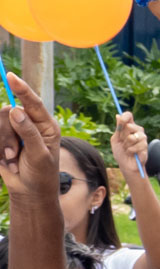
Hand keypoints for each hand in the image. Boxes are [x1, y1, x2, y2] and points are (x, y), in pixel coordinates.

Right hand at [0, 75, 60, 200]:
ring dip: (1, 144)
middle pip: (7, 113)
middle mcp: (28, 124)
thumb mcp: (40, 155)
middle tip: (13, 154)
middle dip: (6, 134)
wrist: (29, 192)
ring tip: (11, 160)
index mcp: (46, 125)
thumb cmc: (41, 174)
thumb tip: (16, 110)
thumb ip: (29, 133)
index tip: (11, 77)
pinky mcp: (0, 139)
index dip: (22, 89)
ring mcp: (13, 131)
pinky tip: (6, 163)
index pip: (33, 103)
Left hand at [110, 111, 148, 172]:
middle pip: (129, 126)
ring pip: (131, 137)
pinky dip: (130, 151)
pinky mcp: (145, 146)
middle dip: (122, 136)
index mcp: (129, 127)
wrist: (126, 165)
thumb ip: (118, 128)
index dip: (125, 117)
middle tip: (123, 142)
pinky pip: (135, 146)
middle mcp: (137, 130)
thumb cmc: (120, 152)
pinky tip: (132, 153)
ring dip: (126, 145)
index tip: (121, 121)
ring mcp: (143, 138)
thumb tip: (118, 115)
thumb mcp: (115, 139)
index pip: (129, 116)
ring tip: (127, 149)